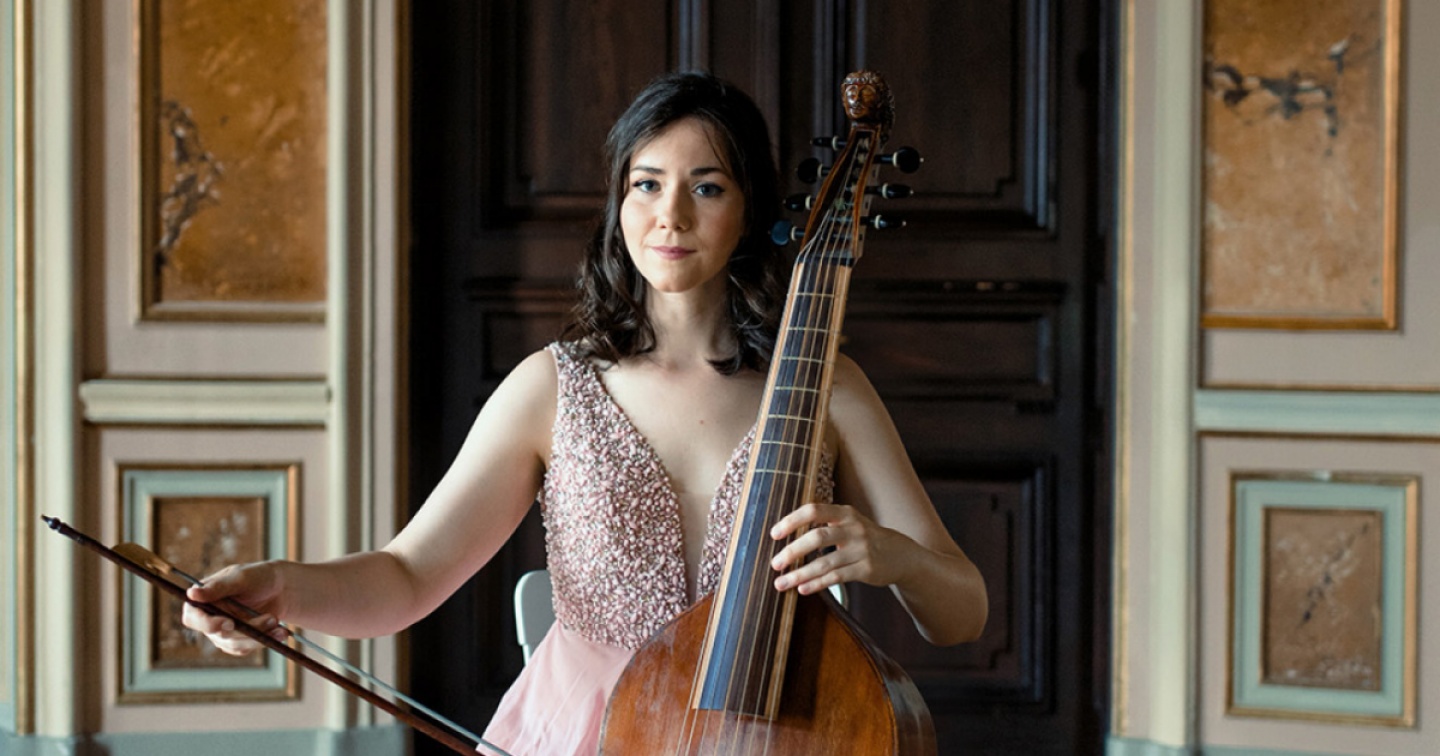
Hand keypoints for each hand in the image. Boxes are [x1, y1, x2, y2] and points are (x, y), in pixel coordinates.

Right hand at [182, 562, 290, 655]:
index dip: (206, 624)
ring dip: (259, 635)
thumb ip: (217, 587)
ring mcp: (222, 632)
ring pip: (235, 644)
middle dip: (247, 629)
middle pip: (218, 635)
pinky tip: (279, 631)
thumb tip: (191, 594)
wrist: (281, 588)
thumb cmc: (258, 577)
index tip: (229, 622)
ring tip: (277, 620)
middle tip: (271, 618)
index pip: (192, 618)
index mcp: (203, 600)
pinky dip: (264, 640)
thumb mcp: (240, 578)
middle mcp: (209, 618)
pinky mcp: (238, 641)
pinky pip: (246, 648)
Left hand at [768, 502, 913, 595]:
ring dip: (800, 574)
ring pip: (825, 563)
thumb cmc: (866, 538)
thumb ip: (824, 525)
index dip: (792, 521)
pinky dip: (817, 584)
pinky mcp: (866, 569)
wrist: (902, 555)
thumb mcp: (849, 523)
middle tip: (774, 564)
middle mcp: (853, 528)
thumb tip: (787, 537)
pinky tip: (803, 589)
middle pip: (817, 537)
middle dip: (792, 551)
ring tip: (781, 583)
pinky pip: (836, 578)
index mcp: (845, 513)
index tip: (774, 534)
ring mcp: (861, 550)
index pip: (813, 511)